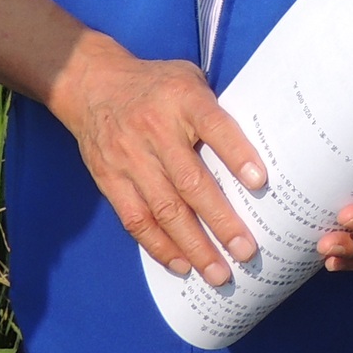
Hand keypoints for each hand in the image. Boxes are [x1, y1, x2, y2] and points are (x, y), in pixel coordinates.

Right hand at [49, 39, 266, 283]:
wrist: (92, 84)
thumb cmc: (156, 85)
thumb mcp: (188, 79)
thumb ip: (216, 109)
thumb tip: (259, 147)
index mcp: (183, 100)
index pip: (214, 126)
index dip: (236, 155)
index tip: (260, 182)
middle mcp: (156, 131)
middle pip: (191, 182)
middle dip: (221, 221)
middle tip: (246, 252)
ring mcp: (130, 158)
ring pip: (164, 209)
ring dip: (193, 245)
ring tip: (218, 273)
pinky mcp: (110, 180)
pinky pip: (135, 219)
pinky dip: (159, 246)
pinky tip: (182, 265)